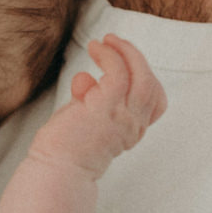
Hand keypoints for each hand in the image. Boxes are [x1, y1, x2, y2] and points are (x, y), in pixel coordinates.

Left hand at [29, 35, 165, 179]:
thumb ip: (89, 100)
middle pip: (151, 84)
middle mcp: (133, 125)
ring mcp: (122, 117)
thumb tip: (85, 78)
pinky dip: (109, 55)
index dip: (145, 80)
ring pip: (140, 75)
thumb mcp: (83, 120)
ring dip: (125, 51)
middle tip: (115, 42)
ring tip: (105, 41)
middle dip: (135, 58)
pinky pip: (117, 72)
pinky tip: (95, 48)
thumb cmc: (65, 151)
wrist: (56, 171)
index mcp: (131, 131)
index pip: (155, 102)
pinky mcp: (106, 108)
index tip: (125, 67)